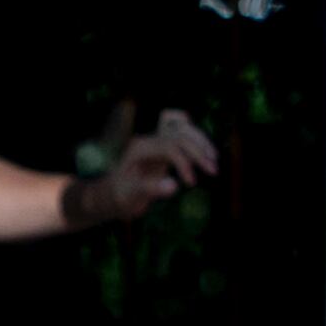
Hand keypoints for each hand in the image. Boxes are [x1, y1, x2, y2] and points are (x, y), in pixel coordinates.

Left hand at [69, 106, 220, 227]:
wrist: (112, 194)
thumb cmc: (119, 197)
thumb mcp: (131, 197)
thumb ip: (151, 190)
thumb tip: (174, 186)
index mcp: (139, 149)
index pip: (169, 146)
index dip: (185, 162)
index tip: (191, 183)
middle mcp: (148, 140)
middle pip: (179, 134)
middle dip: (198, 151)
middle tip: (214, 171)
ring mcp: (155, 141)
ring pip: (183, 128)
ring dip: (201, 142)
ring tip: (214, 161)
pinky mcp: (162, 146)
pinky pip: (180, 130)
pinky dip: (195, 137)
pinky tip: (205, 152)